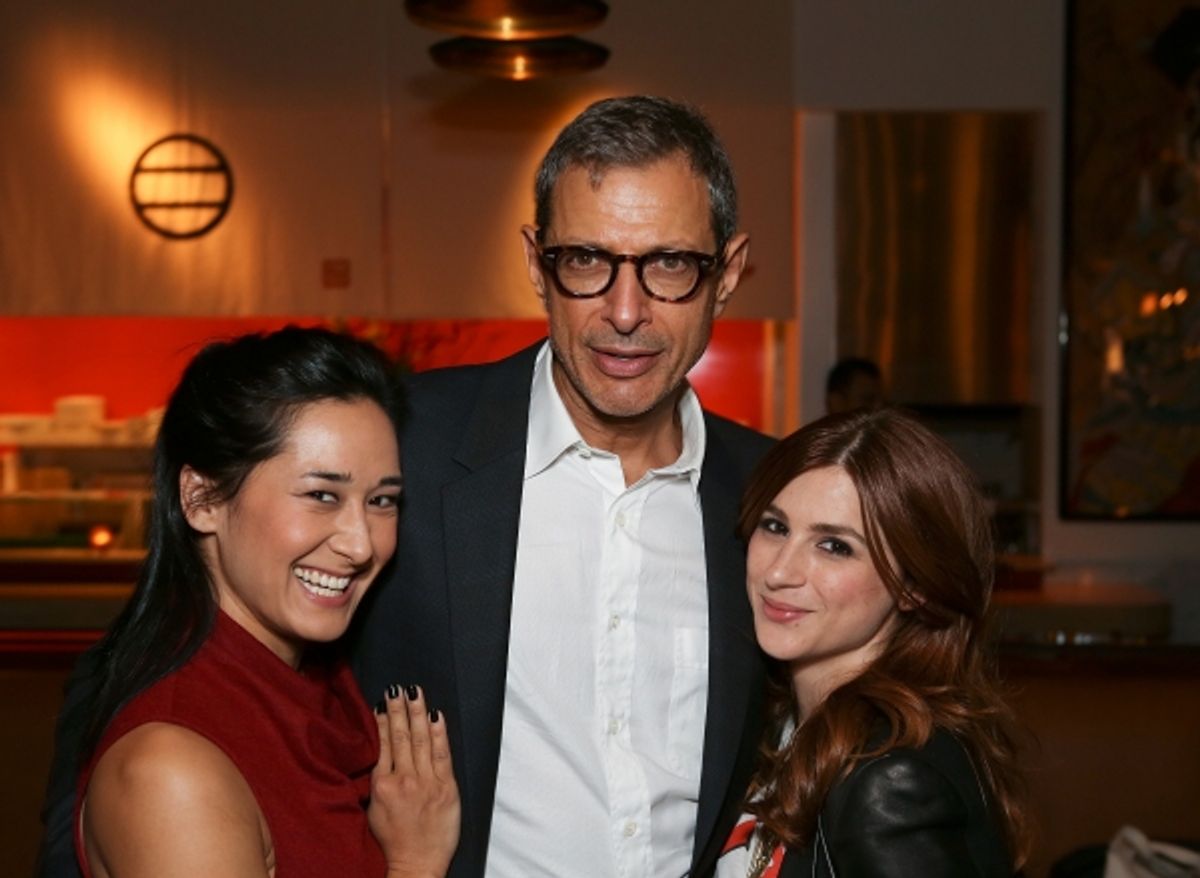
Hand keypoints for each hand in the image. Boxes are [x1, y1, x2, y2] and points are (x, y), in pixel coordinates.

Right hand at [369, 684, 460, 877]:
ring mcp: (426, 783)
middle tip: (397, 688)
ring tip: (414, 693)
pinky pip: (442, 754)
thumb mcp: (375, 809)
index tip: (382, 702)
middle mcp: (403, 780)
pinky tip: (437, 716)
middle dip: (399, 709)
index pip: (383, 745)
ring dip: (417, 713)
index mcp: (382, 785)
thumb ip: (378, 780)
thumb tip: (380, 753)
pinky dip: (439, 733)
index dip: (383, 721)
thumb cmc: (394, 841)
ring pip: (421, 740)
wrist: (417, 864)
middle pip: (401, 737)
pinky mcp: (447, 788)